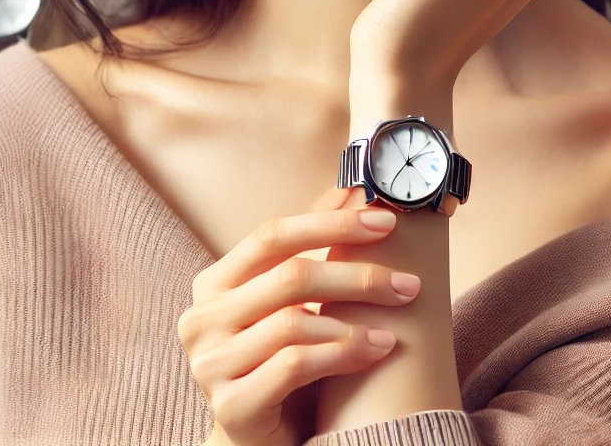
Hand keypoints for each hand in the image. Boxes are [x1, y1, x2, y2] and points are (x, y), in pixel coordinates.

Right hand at [180, 188, 417, 445]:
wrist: (259, 440)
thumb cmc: (280, 363)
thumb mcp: (292, 303)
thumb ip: (311, 247)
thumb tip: (352, 189)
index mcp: (213, 285)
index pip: (272, 236)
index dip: (330, 223)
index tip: (387, 220)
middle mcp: (201, 320)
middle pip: (288, 277)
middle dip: (357, 275)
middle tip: (409, 284)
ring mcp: (210, 364)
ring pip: (294, 323)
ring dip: (356, 320)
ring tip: (395, 326)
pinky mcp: (231, 405)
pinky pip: (295, 366)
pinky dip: (343, 353)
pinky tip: (376, 351)